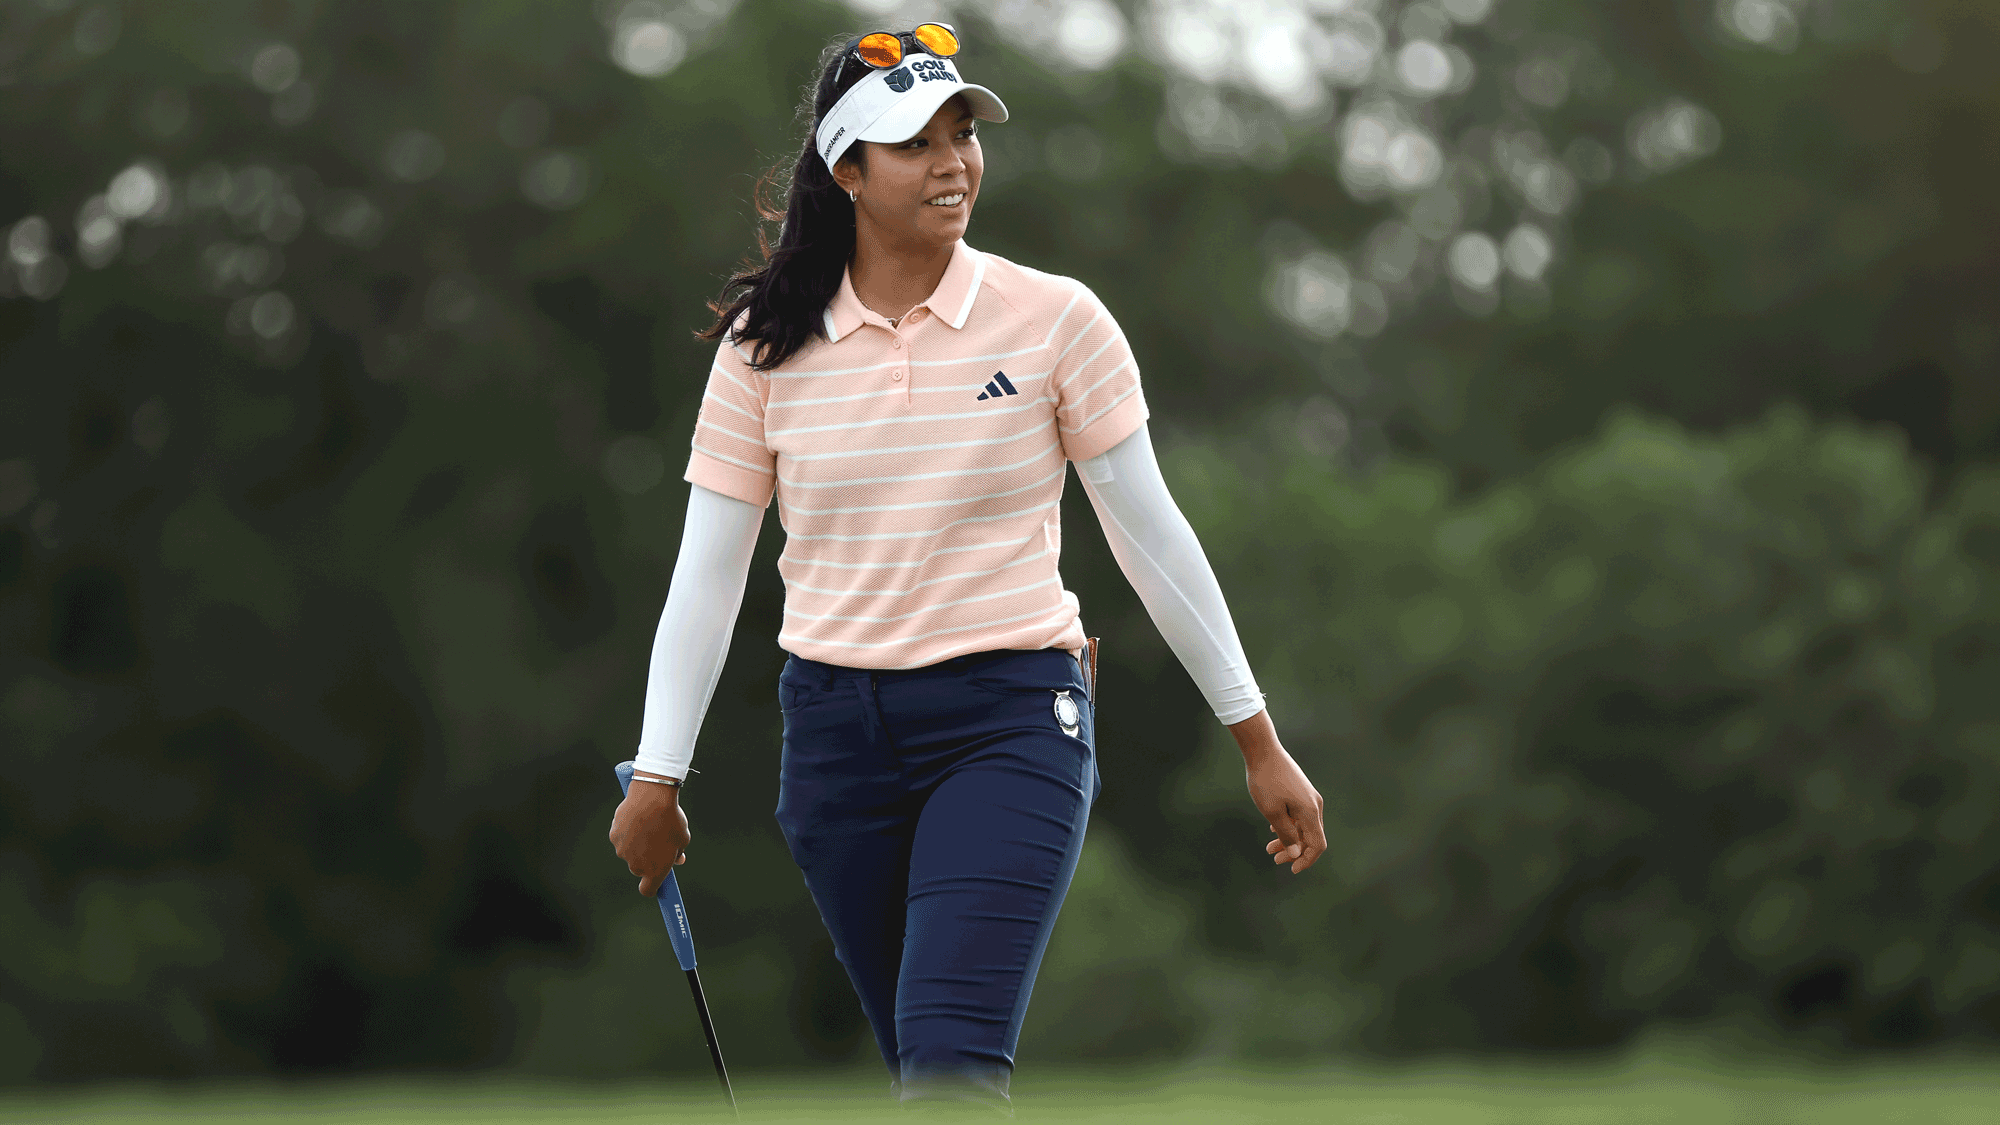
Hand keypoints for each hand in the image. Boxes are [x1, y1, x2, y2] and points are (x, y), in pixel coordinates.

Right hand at [609, 772, 689, 895]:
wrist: (652, 798)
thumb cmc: (671, 819)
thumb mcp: (682, 838)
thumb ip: (678, 854)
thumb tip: (678, 859)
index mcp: (655, 870)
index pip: (648, 890)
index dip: (651, 886)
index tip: (655, 880)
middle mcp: (636, 865)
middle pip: (639, 869)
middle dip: (646, 860)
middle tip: (656, 842)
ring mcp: (622, 852)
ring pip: (629, 852)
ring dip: (636, 844)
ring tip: (647, 825)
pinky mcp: (614, 837)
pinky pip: (621, 838)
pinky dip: (627, 832)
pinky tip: (636, 818)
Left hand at [1228, 710, 1326, 873]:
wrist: (1263, 750)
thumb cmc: (1265, 781)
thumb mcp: (1272, 812)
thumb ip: (1286, 835)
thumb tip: (1297, 854)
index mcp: (1310, 812)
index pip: (1317, 845)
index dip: (1306, 860)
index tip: (1291, 870)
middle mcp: (1314, 805)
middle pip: (1310, 837)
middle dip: (1294, 851)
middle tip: (1274, 858)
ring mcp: (1309, 797)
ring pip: (1303, 826)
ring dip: (1289, 839)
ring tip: (1269, 848)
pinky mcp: (1301, 791)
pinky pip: (1299, 816)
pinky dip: (1288, 826)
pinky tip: (1273, 828)